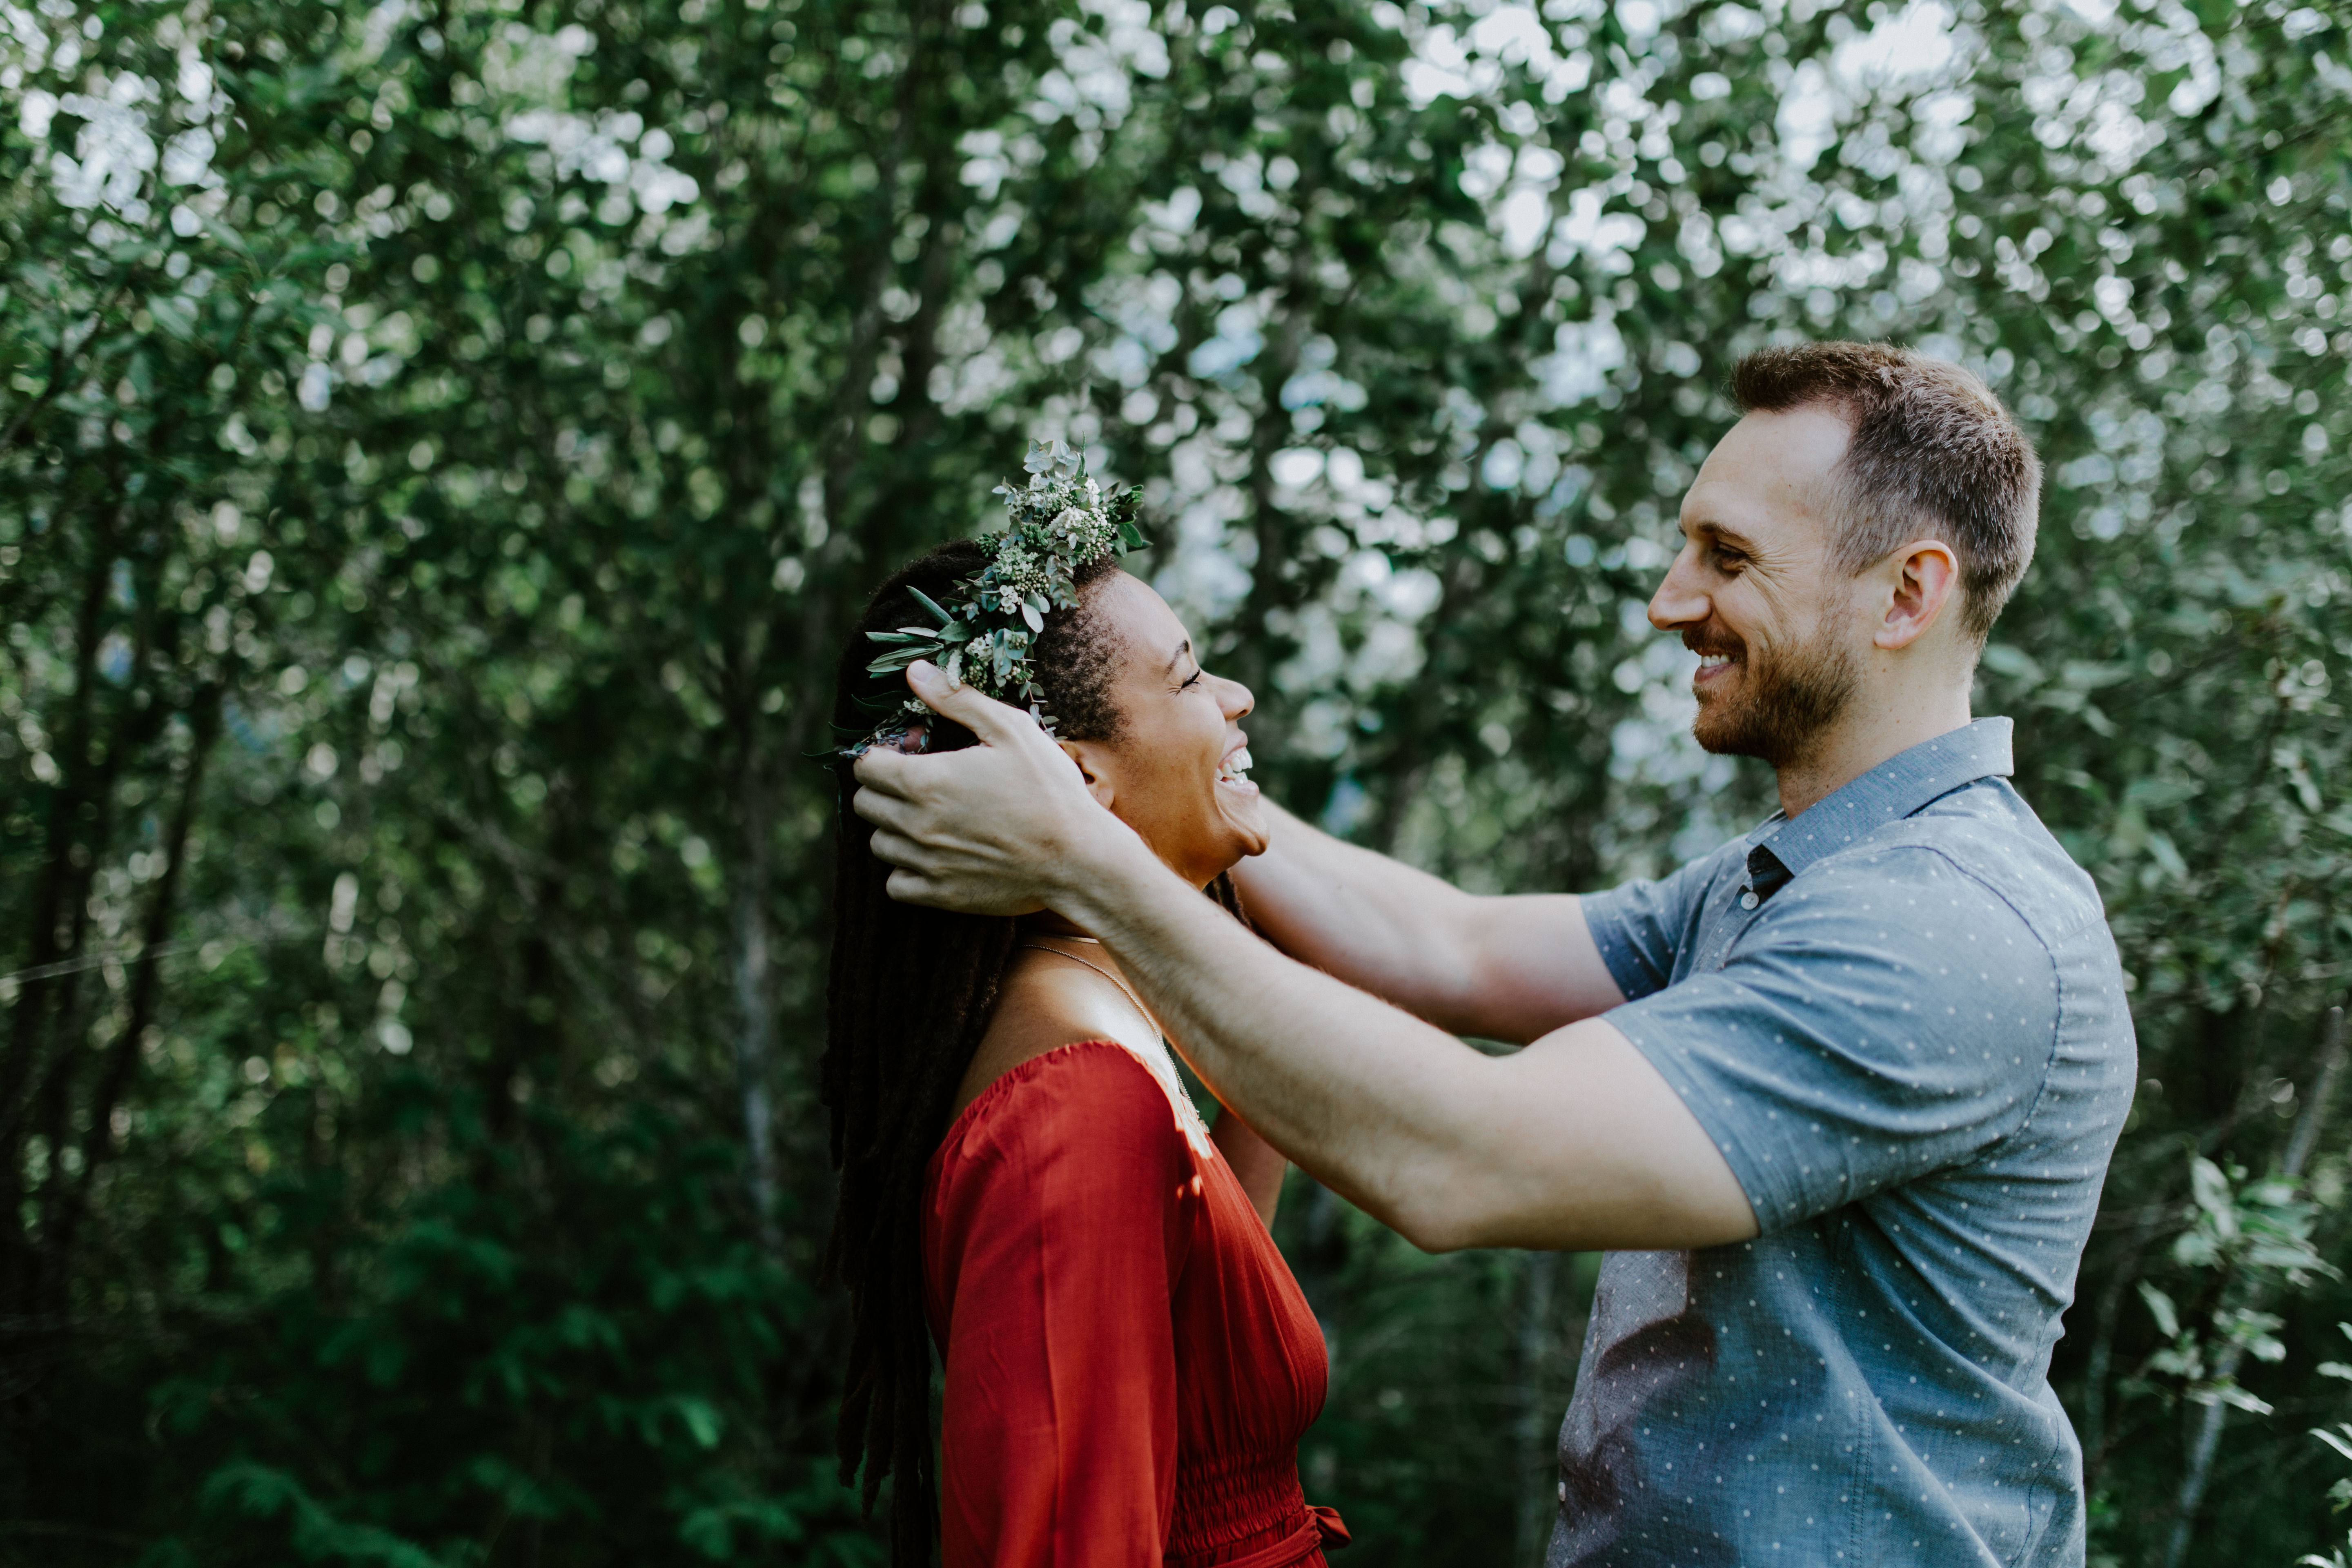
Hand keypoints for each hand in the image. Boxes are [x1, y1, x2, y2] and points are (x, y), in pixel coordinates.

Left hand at [852, 661, 1140, 914]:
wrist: (1079, 859)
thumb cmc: (1049, 790)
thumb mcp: (1011, 729)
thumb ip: (957, 699)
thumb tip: (914, 672)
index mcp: (927, 781)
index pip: (865, 766)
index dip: (882, 753)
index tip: (910, 751)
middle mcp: (917, 825)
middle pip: (865, 804)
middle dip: (883, 787)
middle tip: (920, 781)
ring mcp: (926, 863)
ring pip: (879, 844)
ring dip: (895, 827)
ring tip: (930, 817)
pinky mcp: (941, 895)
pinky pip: (896, 885)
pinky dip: (905, 870)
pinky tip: (934, 855)